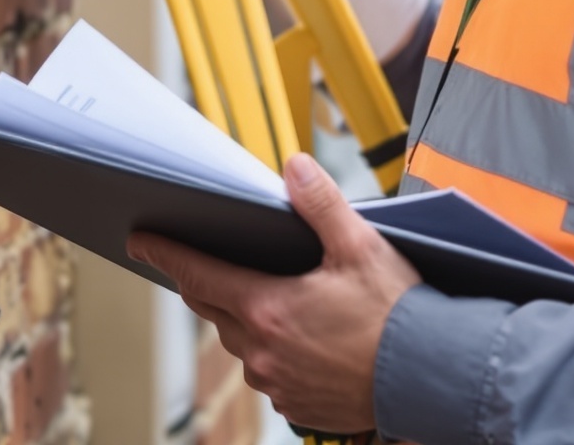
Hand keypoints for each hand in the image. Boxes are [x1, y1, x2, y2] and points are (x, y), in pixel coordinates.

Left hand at [127, 154, 420, 436]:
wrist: (434, 379)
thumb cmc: (402, 316)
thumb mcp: (363, 248)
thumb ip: (321, 205)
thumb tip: (293, 167)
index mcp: (269, 308)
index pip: (199, 273)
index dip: (166, 253)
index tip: (140, 240)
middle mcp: (264, 351)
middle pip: (214, 308)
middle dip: (205, 281)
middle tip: (201, 260)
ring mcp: (278, 384)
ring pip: (241, 343)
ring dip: (244, 319)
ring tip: (269, 296)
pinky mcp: (297, 407)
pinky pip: (269, 374)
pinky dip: (274, 353)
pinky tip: (302, 338)